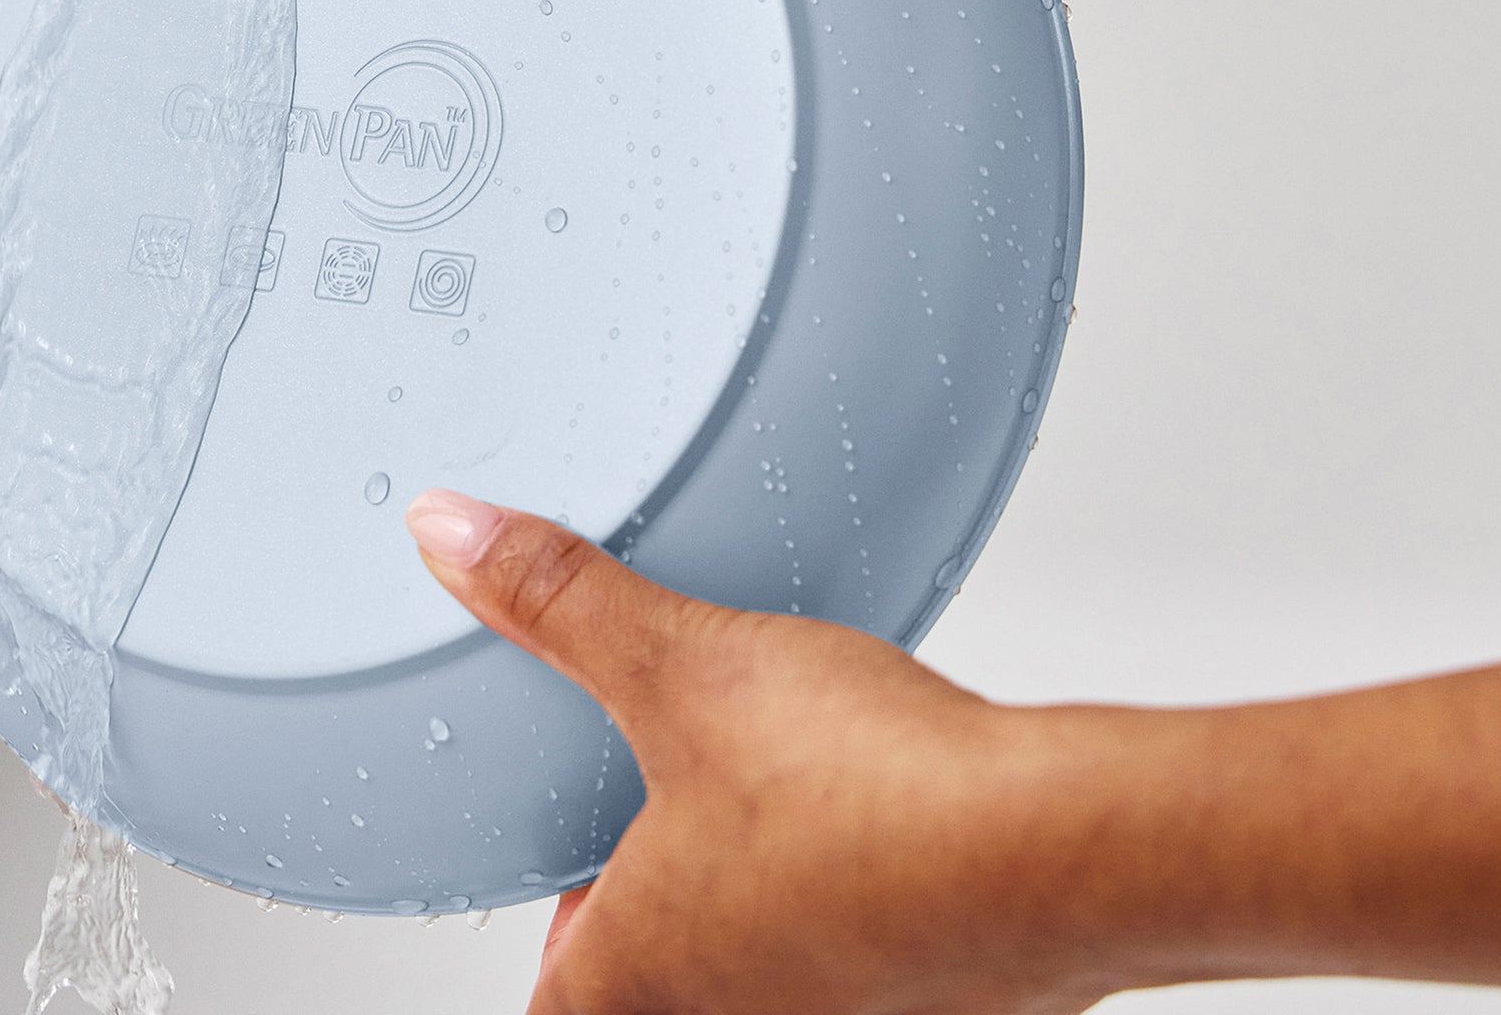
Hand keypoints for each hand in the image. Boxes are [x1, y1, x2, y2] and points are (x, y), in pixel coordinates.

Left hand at [404, 489, 1500, 1013]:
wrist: (1054, 845)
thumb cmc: (868, 794)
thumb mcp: (677, 665)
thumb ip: (556, 600)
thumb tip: (446, 533)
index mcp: (649, 973)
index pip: (551, 1000)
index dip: (550, 943)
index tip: (554, 901)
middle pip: (653, 992)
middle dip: (648, 910)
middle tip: (651, 817)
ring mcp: (844, 1012)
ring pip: (767, 971)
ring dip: (755, 896)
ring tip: (764, 794)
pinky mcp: (933, 992)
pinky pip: (862, 952)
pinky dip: (850, 885)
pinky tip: (874, 804)